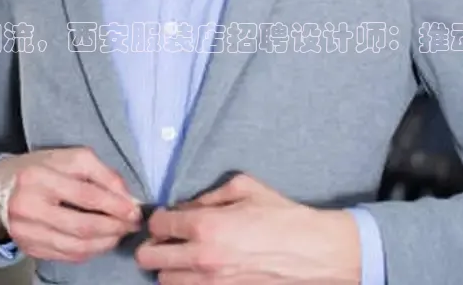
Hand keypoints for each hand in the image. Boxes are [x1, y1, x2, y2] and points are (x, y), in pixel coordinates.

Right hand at [0, 147, 141, 262]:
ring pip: (76, 246)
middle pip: (82, 226)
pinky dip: (90, 251)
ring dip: (105, 242)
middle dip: (114, 228)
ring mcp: (25, 231)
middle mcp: (28, 206)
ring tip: (119, 233)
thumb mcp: (72, 158)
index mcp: (39, 177)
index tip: (134, 211)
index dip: (115, 205)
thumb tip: (128, 199)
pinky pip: (66, 255)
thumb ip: (103, 175)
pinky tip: (101, 241)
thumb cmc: (42, 168)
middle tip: (131, 224)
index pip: (86, 195)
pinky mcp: (28, 247)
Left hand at [135, 174, 360, 283]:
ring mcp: (211, 283)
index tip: (167, 218)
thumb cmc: (283, 217)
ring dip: (169, 267)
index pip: (157, 224)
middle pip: (148, 258)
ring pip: (164, 281)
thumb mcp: (246, 188)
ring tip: (185, 256)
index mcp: (205, 225)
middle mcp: (201, 258)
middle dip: (153, 245)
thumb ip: (209, 194)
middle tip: (167, 239)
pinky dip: (189, 282)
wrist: (314, 252)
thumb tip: (187, 206)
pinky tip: (203, 270)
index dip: (158, 219)